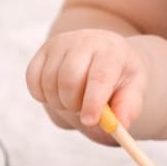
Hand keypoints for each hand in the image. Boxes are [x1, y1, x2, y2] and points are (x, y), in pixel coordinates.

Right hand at [25, 29, 146, 141]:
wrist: (103, 52)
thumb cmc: (119, 74)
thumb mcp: (133, 88)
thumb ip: (129, 107)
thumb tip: (121, 124)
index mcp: (111, 50)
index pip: (99, 76)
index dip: (93, 101)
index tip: (90, 121)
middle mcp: (84, 41)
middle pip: (69, 79)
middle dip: (74, 104)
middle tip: (84, 111)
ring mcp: (60, 43)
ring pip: (49, 82)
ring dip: (60, 102)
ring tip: (75, 100)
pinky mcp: (43, 50)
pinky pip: (33, 79)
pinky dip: (42, 95)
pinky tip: (59, 93)